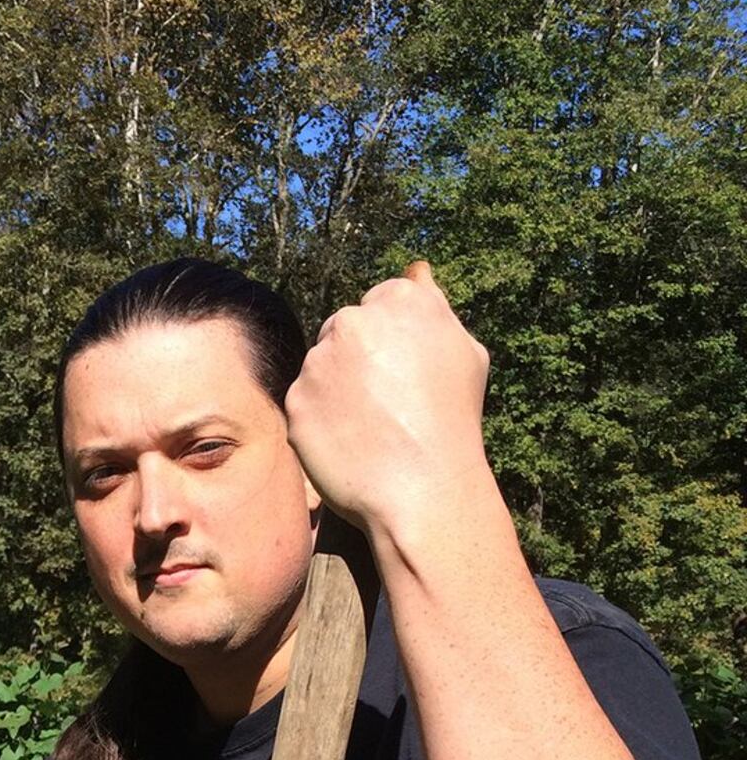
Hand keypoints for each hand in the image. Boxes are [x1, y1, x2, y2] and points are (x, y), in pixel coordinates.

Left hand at [284, 262, 491, 536]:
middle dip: (356, 362)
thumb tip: (416, 270)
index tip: (404, 377)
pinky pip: (304, 406)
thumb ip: (434, 308)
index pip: (378, 306)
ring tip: (369, 429)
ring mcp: (319, 360)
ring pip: (319, 369)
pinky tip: (349, 444)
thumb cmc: (454, 422)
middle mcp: (353, 320)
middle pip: (341, 332)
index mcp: (399, 298)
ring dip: (334, 392)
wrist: (424, 489)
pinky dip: (320, 423)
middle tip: (385, 407)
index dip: (391, 346)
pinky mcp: (295, 399)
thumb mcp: (465, 353)